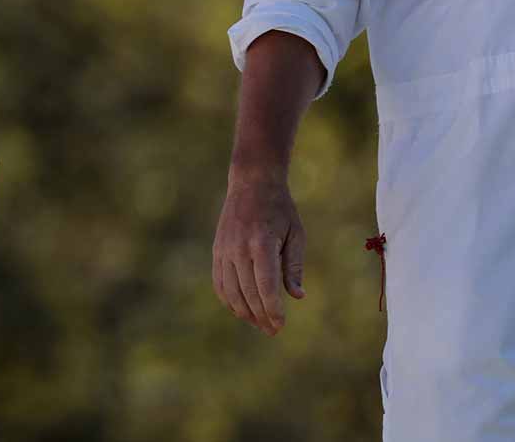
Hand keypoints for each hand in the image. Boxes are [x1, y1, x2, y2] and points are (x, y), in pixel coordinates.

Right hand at [211, 177, 306, 335]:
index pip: (265, 286)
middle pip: (248, 293)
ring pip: (231, 291)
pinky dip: (228, 300)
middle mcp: (239, 248)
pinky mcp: (217, 250)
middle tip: (273, 331)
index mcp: (262, 243)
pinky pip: (219, 282)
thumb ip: (293, 266)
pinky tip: (241, 309)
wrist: (251, 183)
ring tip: (258, 324)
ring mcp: (224, 249)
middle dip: (261, 316)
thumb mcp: (296, 234)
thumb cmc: (280, 209)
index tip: (280, 325)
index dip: (272, 310)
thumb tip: (297, 296)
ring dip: (244, 312)